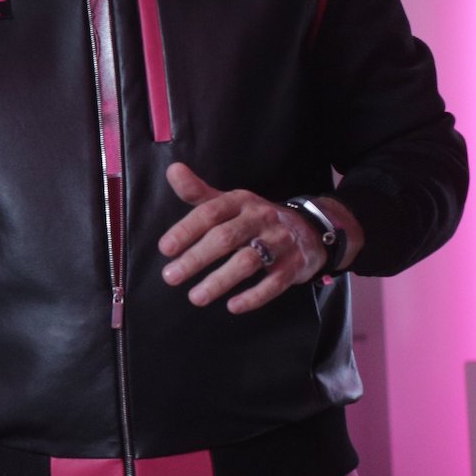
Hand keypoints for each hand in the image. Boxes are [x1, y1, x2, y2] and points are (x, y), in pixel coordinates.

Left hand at [158, 162, 324, 313]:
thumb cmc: (254, 218)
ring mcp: (279, 242)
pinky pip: (275, 282)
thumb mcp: (228, 202)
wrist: (310, 229)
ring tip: (195, 297)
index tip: (165, 248)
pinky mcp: (294, 265)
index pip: (210, 213)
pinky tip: (233, 306)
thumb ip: (198, 192)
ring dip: (220, 281)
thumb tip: (173, 169)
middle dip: (196, 258)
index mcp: (240, 202)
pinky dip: (255, 296)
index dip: (187, 230)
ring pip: (248, 261)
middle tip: (170, 276)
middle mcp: (260, 219)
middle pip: (226, 238)